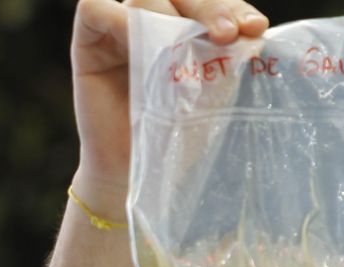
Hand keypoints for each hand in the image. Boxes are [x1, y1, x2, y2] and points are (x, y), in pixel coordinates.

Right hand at [70, 0, 267, 219]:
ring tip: (185, 45)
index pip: (210, 1)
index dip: (233, 7)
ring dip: (168, 12)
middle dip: (210, 7)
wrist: (133, 172)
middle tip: (227, 34)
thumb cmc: (174, 137)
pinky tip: (144, 44)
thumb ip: (224, 60)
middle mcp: (152, 20)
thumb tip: (248, 32)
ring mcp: (119, 27)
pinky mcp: (88, 40)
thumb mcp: (210, 95)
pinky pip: (96, 8)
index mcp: (185, 26)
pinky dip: (120, 18)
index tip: (255, 29)